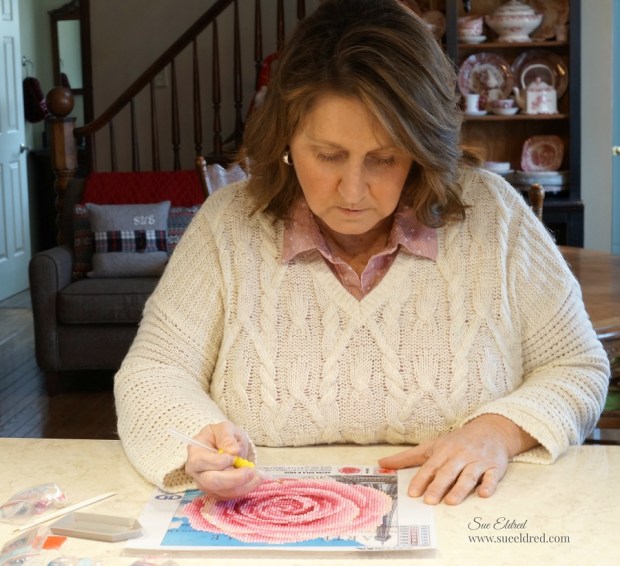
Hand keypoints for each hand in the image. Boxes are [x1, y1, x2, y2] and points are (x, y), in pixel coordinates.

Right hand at [184, 421, 262, 499]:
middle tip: (250, 472)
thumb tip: (233, 451)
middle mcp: (196, 471)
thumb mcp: (224, 428)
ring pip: (221, 492)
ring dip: (241, 486)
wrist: (224, 445)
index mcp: (195, 452)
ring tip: (257, 477)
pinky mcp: (215, 492)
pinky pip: (228, 496)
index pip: (201, 461)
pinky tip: (254, 481)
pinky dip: (243, 490)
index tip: (234, 457)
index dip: (218, 462)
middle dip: (233, 479)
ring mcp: (204, 484)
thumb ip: (227, 437)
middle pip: (210, 481)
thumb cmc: (222, 435)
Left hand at [378, 415, 537, 504]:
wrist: (490, 430)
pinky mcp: (495, 467)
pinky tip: (483, 493)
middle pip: (448, 472)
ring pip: (468, 476)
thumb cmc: (456, 442)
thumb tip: (381, 463)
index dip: (421, 480)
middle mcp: (459, 456)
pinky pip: (492, 477)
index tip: (412, 493)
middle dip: (438, 486)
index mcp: (443, 451)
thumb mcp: (431, 446)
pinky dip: (488, 484)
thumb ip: (407, 457)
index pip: (430, 467)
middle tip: (429, 501)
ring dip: (460, 489)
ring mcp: (478, 461)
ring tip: (451, 502)